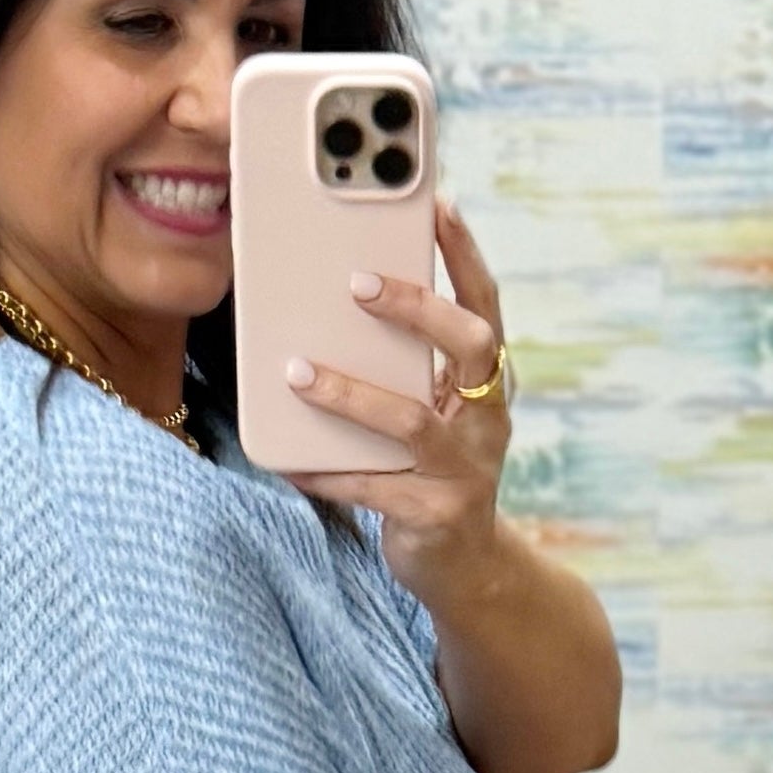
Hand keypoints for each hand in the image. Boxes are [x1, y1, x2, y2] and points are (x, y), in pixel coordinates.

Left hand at [281, 195, 511, 596]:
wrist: (466, 568)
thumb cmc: (433, 472)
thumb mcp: (432, 414)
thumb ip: (405, 369)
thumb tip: (332, 309)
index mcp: (487, 385)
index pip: (486, 305)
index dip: (466, 255)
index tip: (439, 204)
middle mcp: (487, 420)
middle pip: (469, 347)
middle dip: (417, 309)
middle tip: (359, 282)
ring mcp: (465, 470)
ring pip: (409, 421)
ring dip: (350, 393)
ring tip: (296, 372)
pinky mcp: (433, 516)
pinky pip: (369, 487)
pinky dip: (323, 471)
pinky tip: (285, 458)